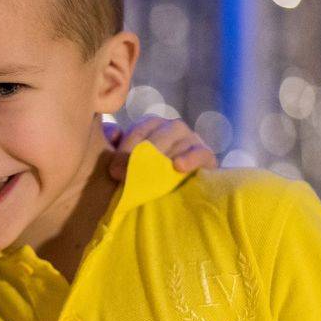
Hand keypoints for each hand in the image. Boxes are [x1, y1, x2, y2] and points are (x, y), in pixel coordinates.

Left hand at [104, 116, 218, 179]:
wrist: (178, 194)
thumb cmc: (148, 176)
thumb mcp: (128, 162)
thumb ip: (116, 146)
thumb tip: (113, 133)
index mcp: (153, 126)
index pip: (139, 130)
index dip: (125, 149)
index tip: (113, 171)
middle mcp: (172, 128)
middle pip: (159, 133)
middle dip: (141, 155)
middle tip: (126, 176)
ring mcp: (192, 140)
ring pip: (180, 140)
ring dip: (163, 157)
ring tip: (149, 174)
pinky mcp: (207, 155)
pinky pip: (200, 152)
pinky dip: (190, 158)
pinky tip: (178, 167)